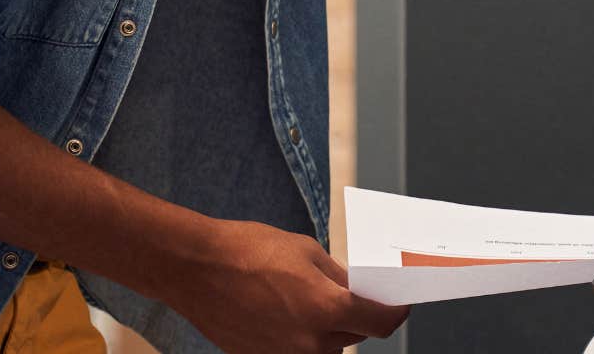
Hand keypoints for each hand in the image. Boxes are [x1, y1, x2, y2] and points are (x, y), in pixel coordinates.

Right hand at [166, 217, 407, 353]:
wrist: (195, 267)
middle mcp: (310, 343)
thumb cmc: (249, 250)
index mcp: (328, 311)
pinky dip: (297, 333)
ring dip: (326, 326)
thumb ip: (338, 276)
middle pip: (353, 336)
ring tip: (306, 297)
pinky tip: (282, 308)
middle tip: (350, 291)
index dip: (396, 311)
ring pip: (324, 346)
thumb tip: (357, 289)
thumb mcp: (307, 251)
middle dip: (357, 314)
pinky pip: (294, 349)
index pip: (382, 323)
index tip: (399, 302)